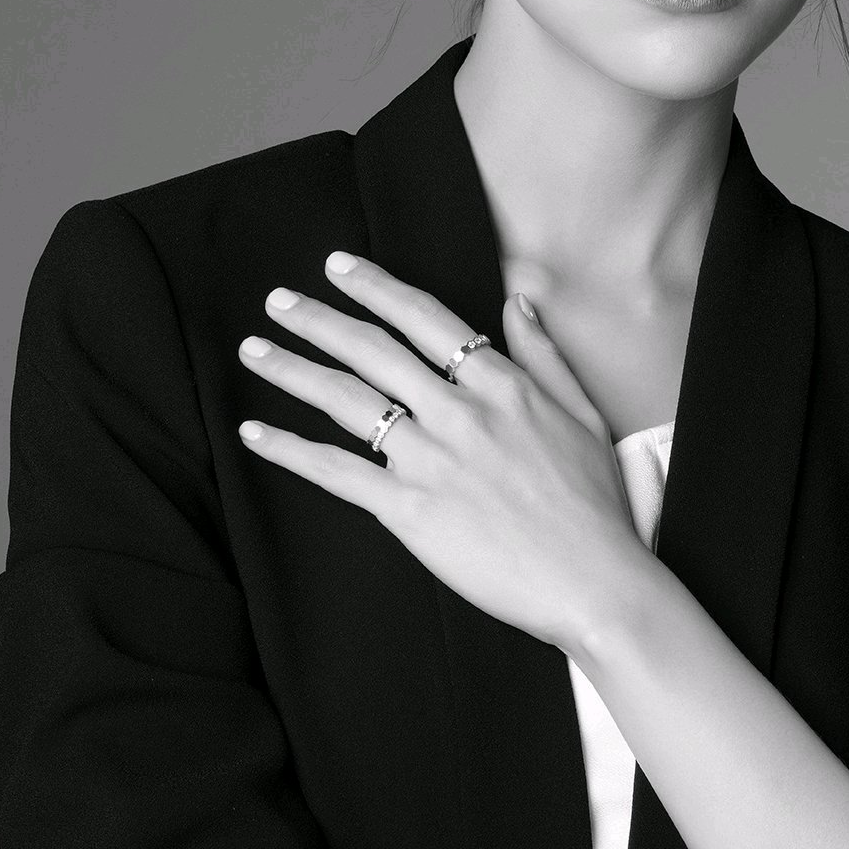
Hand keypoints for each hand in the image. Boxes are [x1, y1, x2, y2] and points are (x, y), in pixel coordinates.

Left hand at [237, 255, 651, 644]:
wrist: (594, 582)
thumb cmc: (595, 506)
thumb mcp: (583, 413)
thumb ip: (544, 354)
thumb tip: (518, 301)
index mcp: (500, 385)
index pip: (425, 319)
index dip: (375, 288)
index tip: (338, 267)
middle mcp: (458, 412)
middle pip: (372, 350)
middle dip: (318, 319)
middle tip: (276, 300)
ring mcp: (430, 459)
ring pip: (346, 400)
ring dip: (293, 370)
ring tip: (254, 351)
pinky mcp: (409, 510)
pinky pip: (336, 472)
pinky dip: (290, 451)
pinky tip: (256, 433)